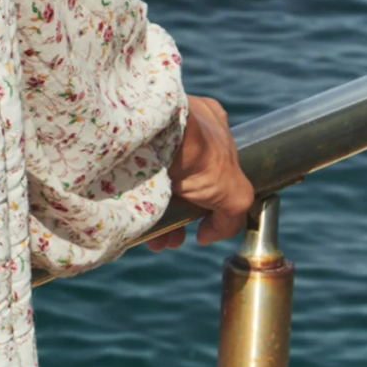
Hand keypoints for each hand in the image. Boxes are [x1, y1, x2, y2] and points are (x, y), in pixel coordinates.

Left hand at [150, 94, 254, 250]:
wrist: (158, 141)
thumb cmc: (202, 159)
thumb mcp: (235, 192)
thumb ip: (231, 216)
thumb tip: (208, 234)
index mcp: (214, 125)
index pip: (217, 168)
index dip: (212, 202)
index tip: (201, 226)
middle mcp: (185, 126)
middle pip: (187, 180)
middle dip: (182, 215)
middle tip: (175, 239)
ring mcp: (155, 135)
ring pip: (161, 183)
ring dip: (161, 216)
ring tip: (157, 241)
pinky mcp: (131, 148)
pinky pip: (139, 182)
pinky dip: (142, 206)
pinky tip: (144, 228)